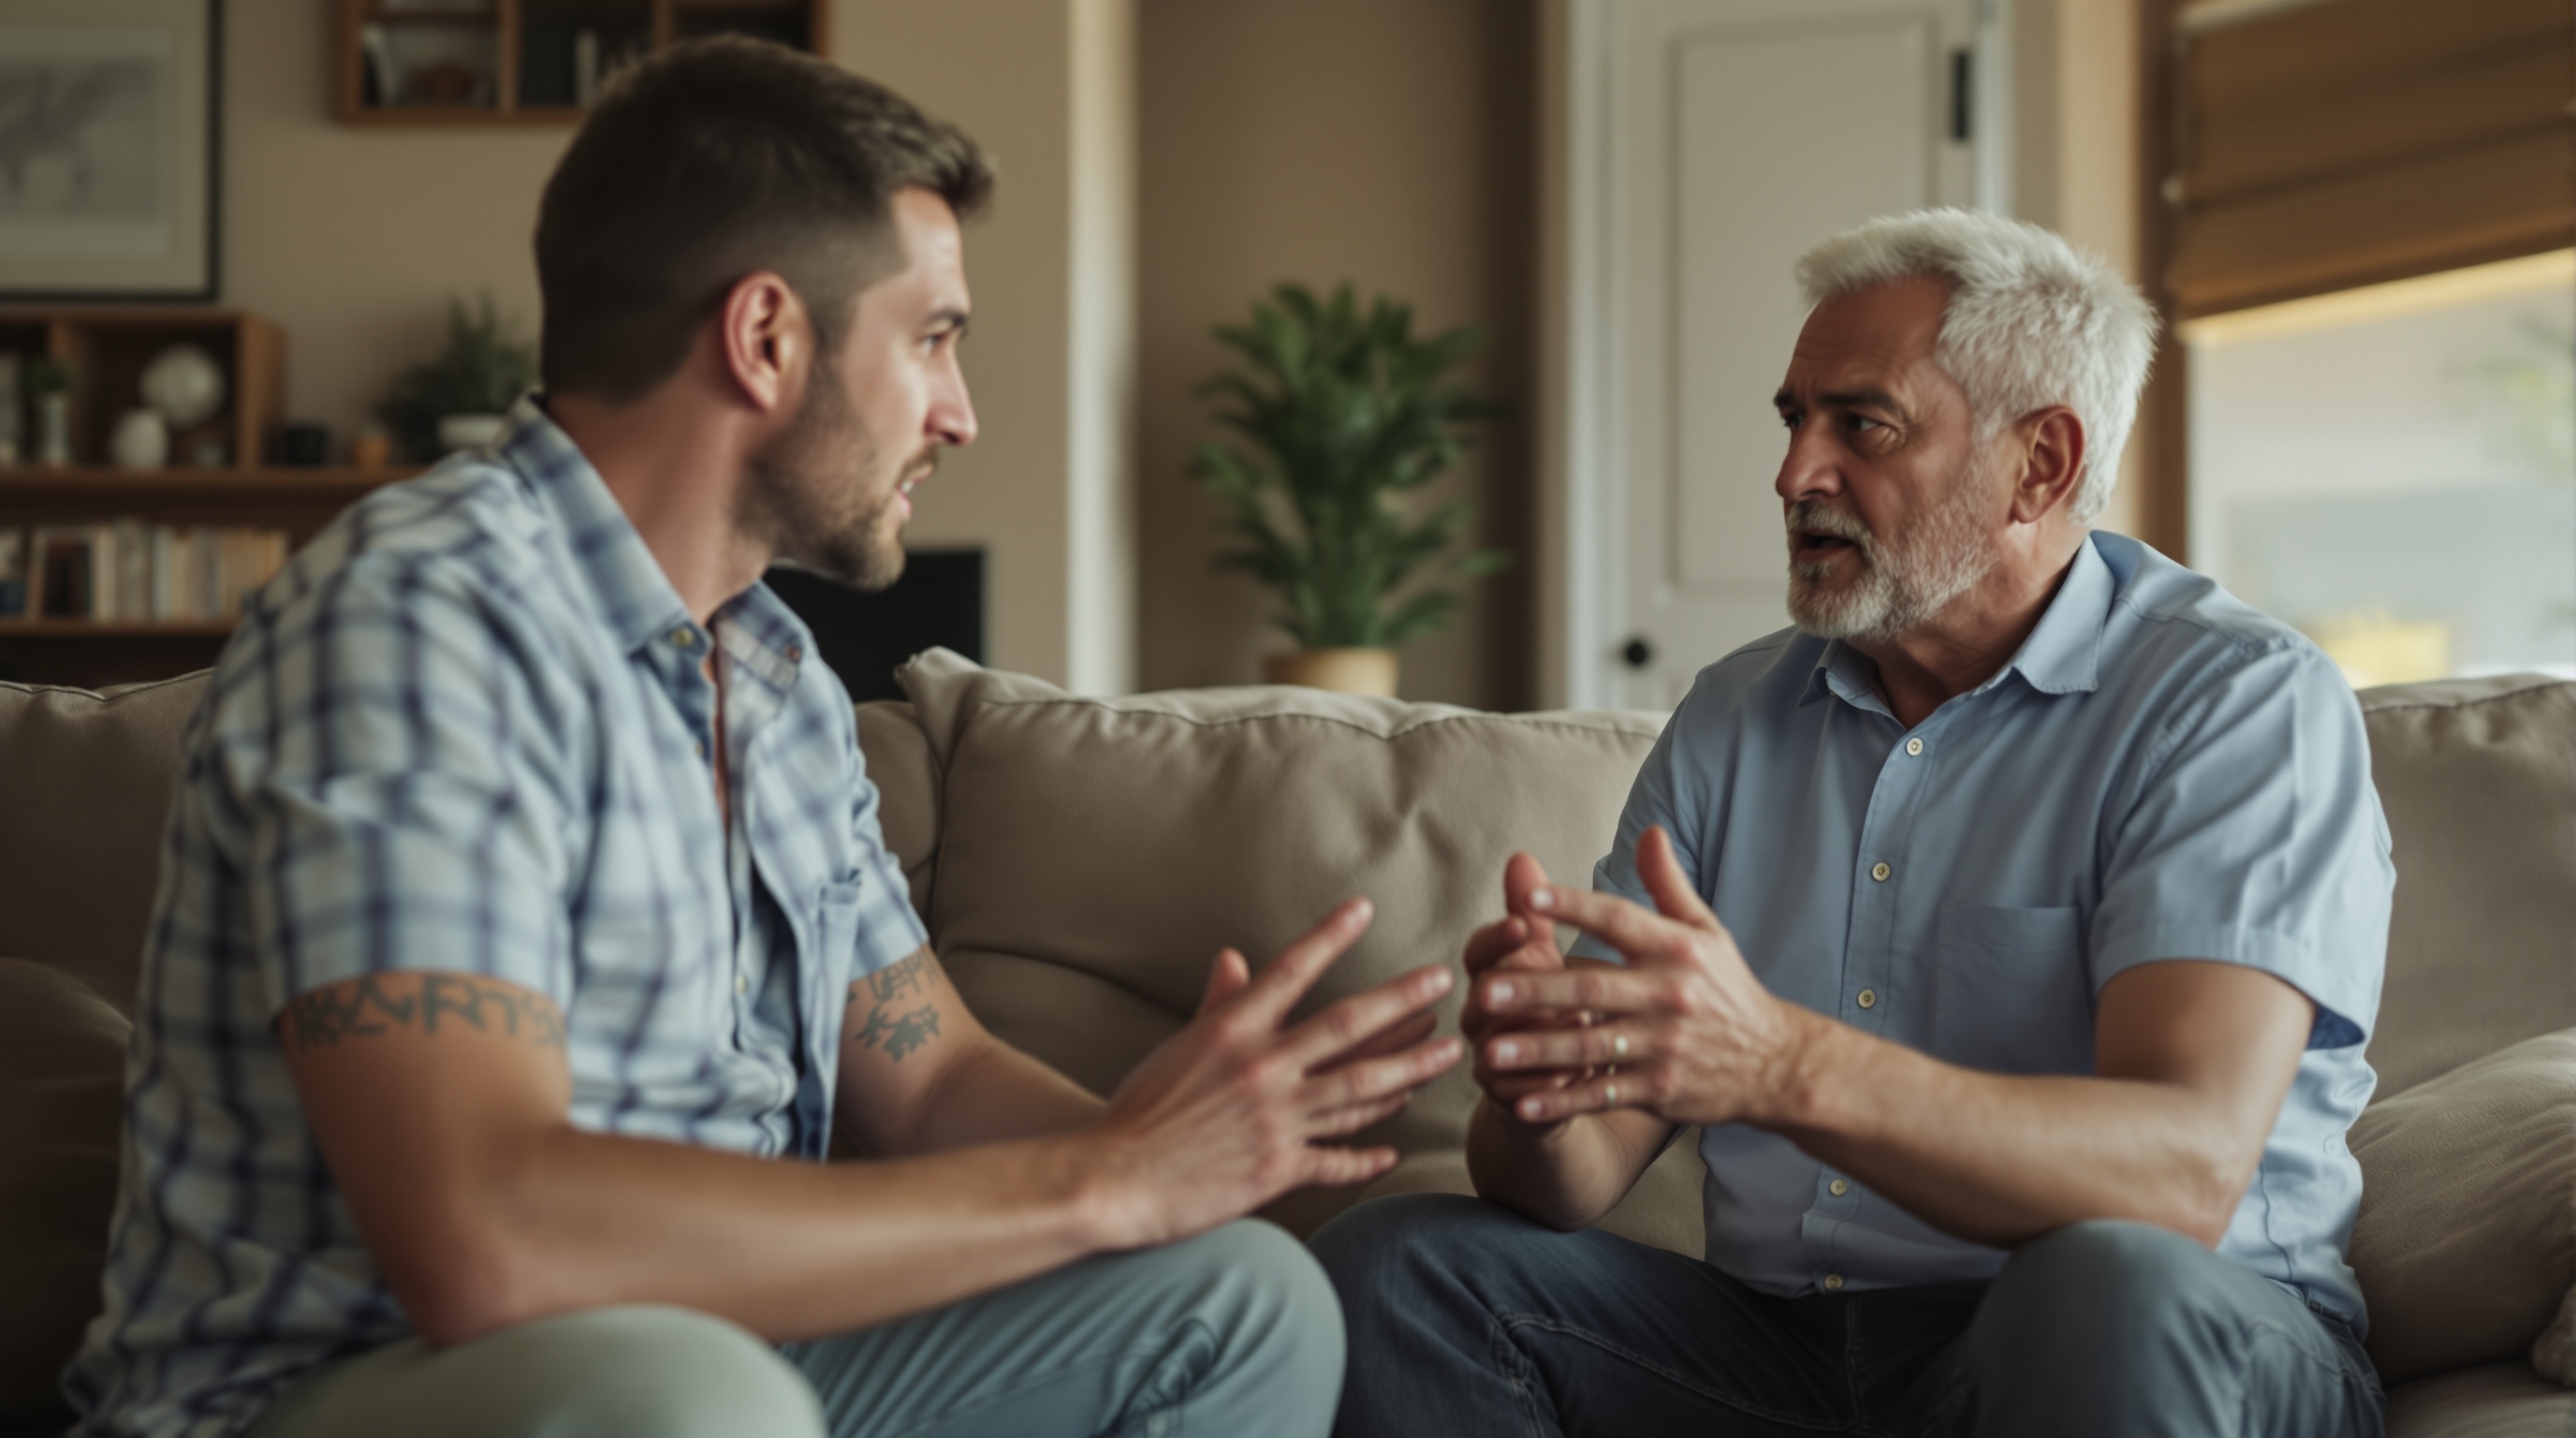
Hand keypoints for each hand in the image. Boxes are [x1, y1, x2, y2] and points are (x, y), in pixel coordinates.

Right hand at [1088, 899, 1462, 1248]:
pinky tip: (1394, 1146)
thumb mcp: (1177, 1047)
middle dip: (1401, 1002)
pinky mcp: (1277, 1170)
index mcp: (1232, 1032)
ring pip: (1359, 1091)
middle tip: (1442, 982)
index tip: (1364, 908)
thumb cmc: (1140, 1109)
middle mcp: (1260, 1070)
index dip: (1329, 936)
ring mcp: (1274, 1121)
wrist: (1114, 1179)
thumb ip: (1217, 1004)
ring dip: (1409, 1069)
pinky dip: (1368, 1154)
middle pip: (1346, 1027)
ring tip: (1445, 1053)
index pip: (1290, 970)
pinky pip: (1337, 1160)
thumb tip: (1234, 958)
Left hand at [1474, 826, 1810, 1128]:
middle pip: (1592, 988)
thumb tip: (1650, 831)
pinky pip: (1603, 1094)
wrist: (1773, 1063)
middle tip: (1485, 992)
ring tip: (1489, 1052)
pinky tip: (1523, 1104)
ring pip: (1590, 1047)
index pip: (1618, 920)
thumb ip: (1668, 884)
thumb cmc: (1726, 990)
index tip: (1527, 898)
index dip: (1573, 907)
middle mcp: (1668, 995)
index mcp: (1676, 949)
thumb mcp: (1707, 932)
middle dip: (1536, 991)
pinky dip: (1564, 1101)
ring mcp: (1663, 1046)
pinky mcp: (1660, 1089)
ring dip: (1538, 1052)